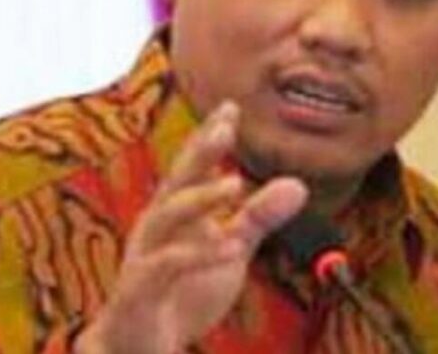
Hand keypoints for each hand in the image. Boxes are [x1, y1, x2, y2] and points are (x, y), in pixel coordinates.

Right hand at [74, 101, 307, 353]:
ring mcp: (144, 255)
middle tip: (225, 126)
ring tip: (237, 184)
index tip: (231, 107)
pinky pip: (165, 266)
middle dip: (199, 152)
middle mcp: (156, 227)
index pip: (192, 168)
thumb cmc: (182, 292)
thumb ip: (258, 218)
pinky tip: (229, 246)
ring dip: (201, 199)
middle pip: (176, 181)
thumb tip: (298, 184)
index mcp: (174, 213)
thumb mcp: (229, 249)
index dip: (209, 137)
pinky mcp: (139, 290)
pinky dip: (197, 254)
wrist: (139, 348)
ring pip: (167, 217)